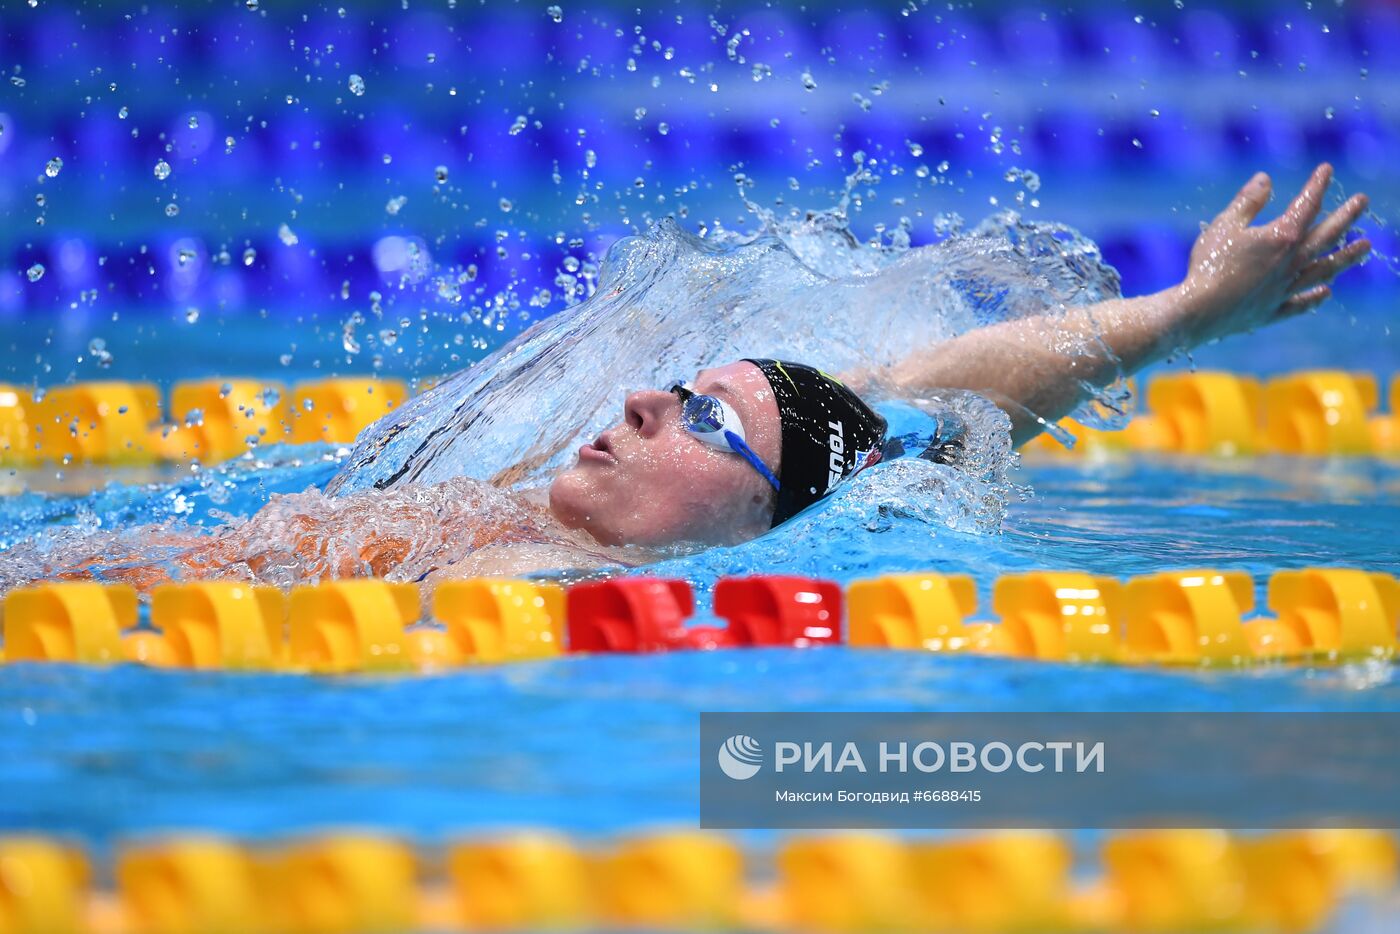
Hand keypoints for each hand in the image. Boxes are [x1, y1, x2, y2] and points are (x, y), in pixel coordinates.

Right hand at [1170, 163, 1370, 349]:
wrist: (1199, 311)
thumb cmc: (1208, 265)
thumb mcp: (1224, 225)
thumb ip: (1247, 201)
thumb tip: (1265, 179)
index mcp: (1281, 237)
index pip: (1306, 205)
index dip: (1318, 185)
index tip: (1327, 169)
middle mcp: (1291, 262)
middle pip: (1327, 236)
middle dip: (1347, 216)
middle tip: (1363, 202)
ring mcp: (1285, 289)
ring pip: (1324, 269)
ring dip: (1347, 256)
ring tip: (1366, 246)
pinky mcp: (1272, 311)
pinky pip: (1300, 303)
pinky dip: (1314, 297)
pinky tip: (1326, 292)